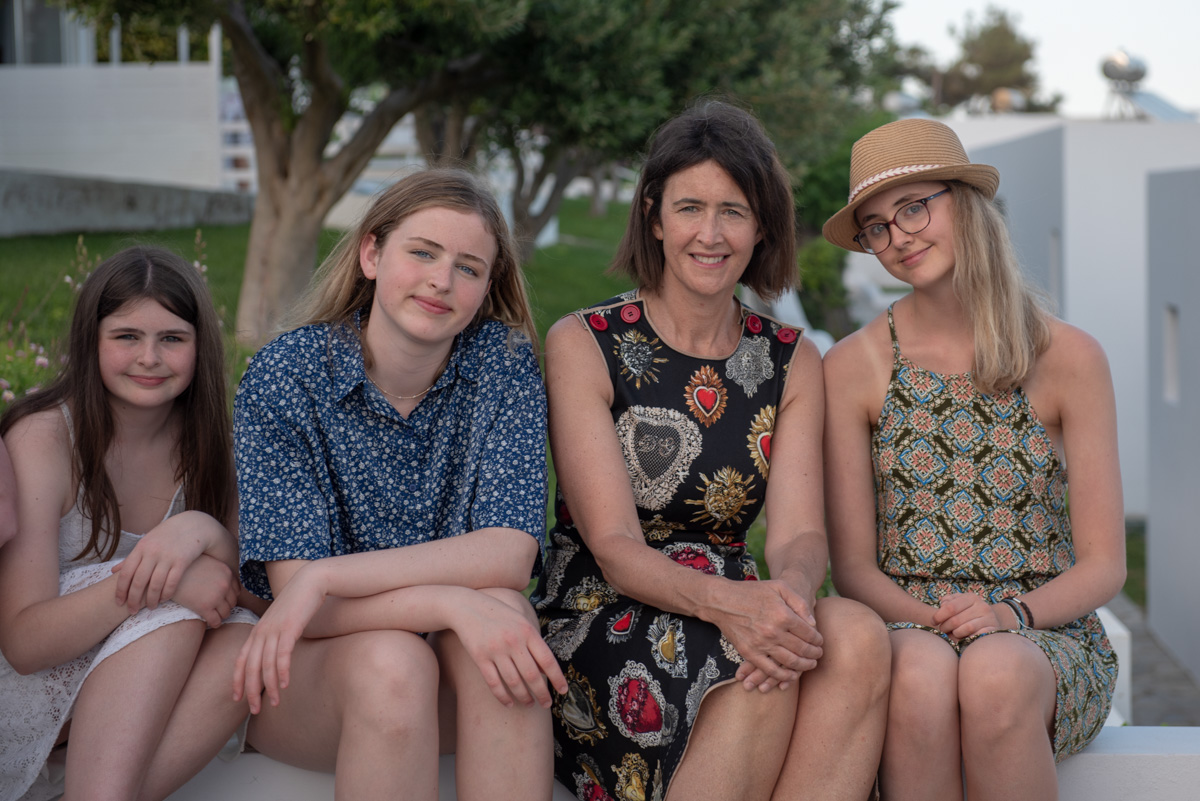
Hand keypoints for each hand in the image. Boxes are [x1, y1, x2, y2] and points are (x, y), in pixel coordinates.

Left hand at [111, 512, 211, 612]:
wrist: (194, 525)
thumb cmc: (167, 536)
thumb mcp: (147, 542)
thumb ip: (131, 557)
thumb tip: (113, 571)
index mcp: (141, 547)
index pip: (126, 573)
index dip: (121, 590)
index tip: (119, 603)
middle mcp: (152, 552)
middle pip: (139, 581)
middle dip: (134, 599)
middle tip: (133, 611)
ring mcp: (168, 556)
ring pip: (155, 584)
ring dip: (151, 600)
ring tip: (150, 607)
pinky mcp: (182, 560)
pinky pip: (172, 582)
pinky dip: (166, 594)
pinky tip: (164, 599)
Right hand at [171, 554, 237, 627]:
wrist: (168, 574)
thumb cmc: (186, 568)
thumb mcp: (207, 563)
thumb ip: (218, 572)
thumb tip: (223, 581)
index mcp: (227, 572)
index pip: (236, 590)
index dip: (230, 597)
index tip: (223, 600)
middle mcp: (224, 584)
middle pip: (232, 602)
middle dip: (225, 607)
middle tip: (218, 610)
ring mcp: (216, 596)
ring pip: (226, 613)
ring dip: (221, 616)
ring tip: (214, 616)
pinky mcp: (205, 607)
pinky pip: (216, 621)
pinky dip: (215, 623)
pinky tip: (210, 622)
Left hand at [233, 566, 325, 713]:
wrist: (309, 582)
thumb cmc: (297, 603)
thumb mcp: (280, 622)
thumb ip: (274, 637)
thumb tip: (274, 655)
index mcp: (257, 631)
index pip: (241, 660)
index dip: (238, 680)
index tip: (237, 698)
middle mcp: (262, 632)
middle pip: (251, 667)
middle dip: (251, 690)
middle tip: (254, 710)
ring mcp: (275, 630)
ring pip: (266, 664)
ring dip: (269, 687)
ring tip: (275, 703)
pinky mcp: (290, 628)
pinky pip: (283, 654)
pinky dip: (282, 671)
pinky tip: (285, 684)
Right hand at [450, 587, 567, 708]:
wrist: (468, 607)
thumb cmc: (500, 615)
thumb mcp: (521, 622)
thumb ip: (534, 642)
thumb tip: (546, 670)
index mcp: (527, 631)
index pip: (547, 660)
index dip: (557, 678)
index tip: (563, 691)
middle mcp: (513, 641)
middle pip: (532, 675)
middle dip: (542, 693)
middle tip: (547, 704)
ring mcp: (496, 650)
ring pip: (514, 682)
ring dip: (524, 697)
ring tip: (529, 704)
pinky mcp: (480, 657)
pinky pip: (494, 683)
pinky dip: (503, 696)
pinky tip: (509, 704)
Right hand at [711, 579, 822, 691]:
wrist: (722, 601)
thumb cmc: (753, 591)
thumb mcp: (779, 586)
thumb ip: (799, 603)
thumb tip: (812, 624)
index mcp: (783, 615)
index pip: (809, 633)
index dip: (818, 639)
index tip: (820, 641)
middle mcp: (773, 631)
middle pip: (802, 649)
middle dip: (814, 654)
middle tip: (818, 654)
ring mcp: (761, 644)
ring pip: (790, 662)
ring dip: (804, 666)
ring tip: (810, 664)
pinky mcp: (749, 653)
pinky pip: (770, 670)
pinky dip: (784, 676)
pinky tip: (792, 675)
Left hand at [933, 593, 1000, 639]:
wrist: (991, 621)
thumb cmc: (968, 613)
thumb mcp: (959, 603)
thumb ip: (948, 602)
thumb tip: (943, 606)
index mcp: (971, 597)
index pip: (950, 607)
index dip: (938, 616)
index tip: (933, 622)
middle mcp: (982, 606)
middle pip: (956, 620)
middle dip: (945, 627)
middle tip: (943, 630)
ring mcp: (990, 619)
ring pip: (966, 628)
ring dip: (955, 634)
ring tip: (952, 634)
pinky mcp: (994, 631)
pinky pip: (977, 636)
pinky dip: (967, 639)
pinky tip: (963, 638)